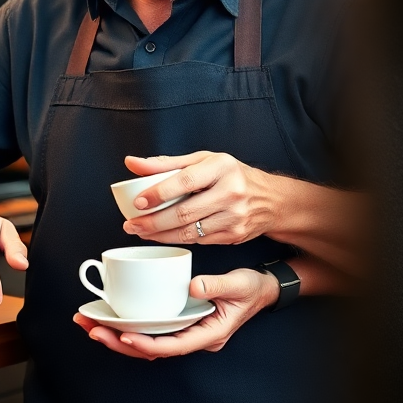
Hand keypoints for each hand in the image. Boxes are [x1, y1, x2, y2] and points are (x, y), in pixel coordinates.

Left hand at [73, 267, 278, 359]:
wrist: (261, 290)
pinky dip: (130, 325)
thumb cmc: (252, 289)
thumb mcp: (240, 285)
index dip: (147, 344)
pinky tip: (112, 317)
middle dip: (119, 341)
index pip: (172, 347)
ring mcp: (185, 333)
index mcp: (208, 335)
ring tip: (90, 324)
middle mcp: (193, 338)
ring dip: (118, 335)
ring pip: (147, 342)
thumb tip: (192, 286)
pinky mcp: (180, 323)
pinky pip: (151, 330)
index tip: (125, 335)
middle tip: (92, 329)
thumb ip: (217, 286)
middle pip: (151, 349)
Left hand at [121, 152, 274, 245]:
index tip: (137, 203)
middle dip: (152, 222)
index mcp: (222, 167)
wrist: (271, 199)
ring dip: (160, 235)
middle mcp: (231, 191)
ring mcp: (234, 216)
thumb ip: (168, 163)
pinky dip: (178, 240)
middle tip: (131, 224)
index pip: (185, 181)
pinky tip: (164, 236)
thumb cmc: (232, 175)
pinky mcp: (233, 235)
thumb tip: (132, 163)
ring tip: (141, 231)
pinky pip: (199, 241)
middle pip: (184, 212)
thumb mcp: (204, 161)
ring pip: (189, 232)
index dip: (158, 193)